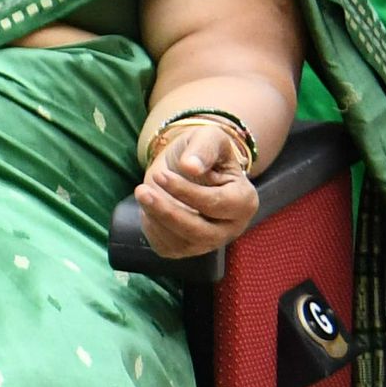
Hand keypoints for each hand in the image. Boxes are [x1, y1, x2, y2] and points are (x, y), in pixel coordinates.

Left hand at [135, 121, 259, 258]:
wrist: (186, 166)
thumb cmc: (201, 152)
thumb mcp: (207, 138)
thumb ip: (203, 149)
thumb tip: (191, 167)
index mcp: (244, 201)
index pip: (217, 204)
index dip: (187, 192)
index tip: (161, 175)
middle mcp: (231, 227)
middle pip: (201, 232)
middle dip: (168, 212)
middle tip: (141, 190)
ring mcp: (210, 241)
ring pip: (183, 243)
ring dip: (156, 219)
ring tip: (142, 193)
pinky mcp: (187, 248)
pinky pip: (168, 248)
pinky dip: (153, 230)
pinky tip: (147, 209)